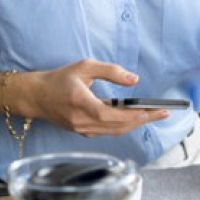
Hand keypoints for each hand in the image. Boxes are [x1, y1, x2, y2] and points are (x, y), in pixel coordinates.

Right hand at [22, 58, 169, 136]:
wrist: (36, 96)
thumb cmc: (59, 79)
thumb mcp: (84, 67)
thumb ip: (110, 71)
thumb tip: (134, 80)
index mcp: (79, 102)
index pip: (109, 115)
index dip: (130, 116)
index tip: (149, 111)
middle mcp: (80, 120)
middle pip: (117, 127)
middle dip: (143, 120)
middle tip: (163, 113)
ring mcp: (81, 129)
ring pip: (114, 132)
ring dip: (135, 125)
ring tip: (154, 115)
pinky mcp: (82, 132)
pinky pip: (108, 132)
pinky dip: (123, 126)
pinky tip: (135, 118)